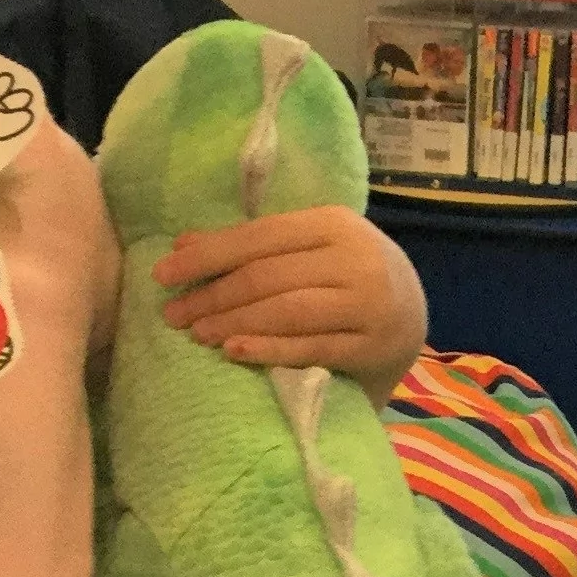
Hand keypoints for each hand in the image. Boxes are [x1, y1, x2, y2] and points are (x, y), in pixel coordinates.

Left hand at [156, 207, 425, 386]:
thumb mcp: (308, 251)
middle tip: (173, 315)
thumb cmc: (344, 278)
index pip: (259, 236)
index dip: (208, 255)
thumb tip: (183, 244)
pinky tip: (235, 352)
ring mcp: (366, 303)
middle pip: (268, 275)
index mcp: (333, 224)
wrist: (412, 315)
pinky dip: (270, 349)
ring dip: (234, 322)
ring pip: (287, 310)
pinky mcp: (372, 345)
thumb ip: (255, 247)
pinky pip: (312, 347)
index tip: (163, 274)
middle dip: (213, 295)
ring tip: (197, 333)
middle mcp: (354, 258)